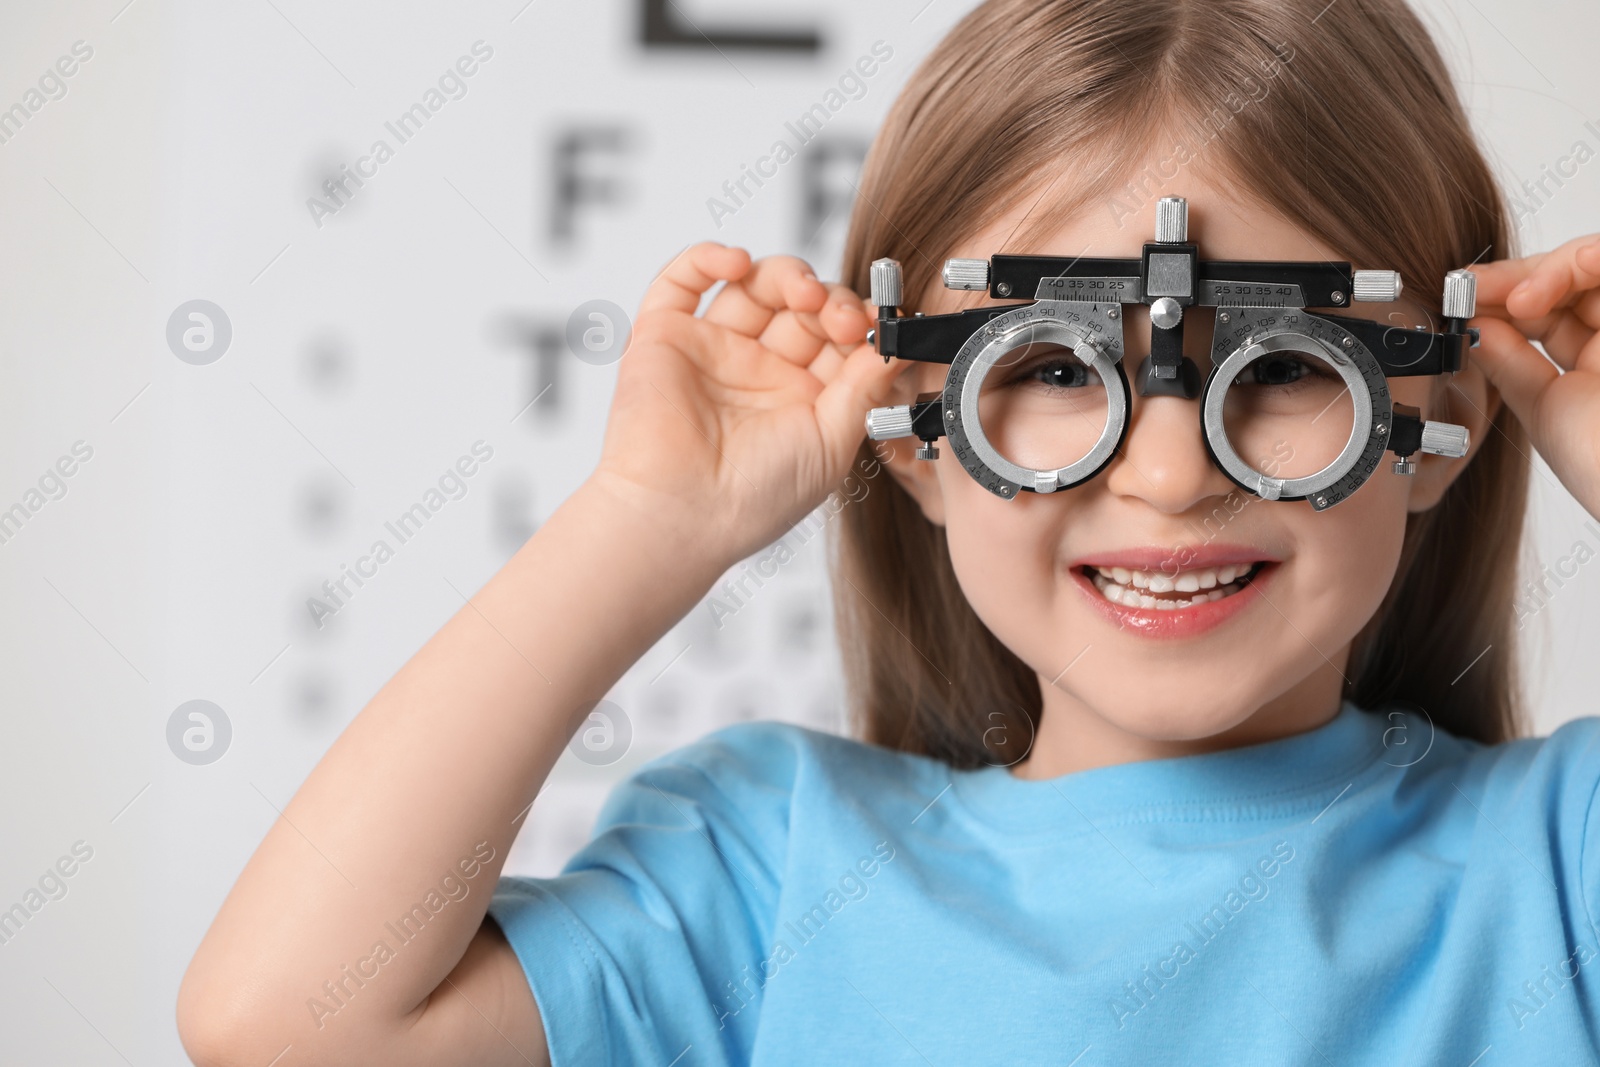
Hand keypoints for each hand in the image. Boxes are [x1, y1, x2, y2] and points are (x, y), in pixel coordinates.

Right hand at [590, 242, 908, 565]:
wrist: (681, 516)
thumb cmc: (752, 500)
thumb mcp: (832, 443)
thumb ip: (865, 388)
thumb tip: (899, 341)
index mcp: (800, 397)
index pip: (837, 337)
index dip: (859, 322)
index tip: (878, 325)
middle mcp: (757, 369)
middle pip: (800, 305)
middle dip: (828, 301)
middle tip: (841, 318)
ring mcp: (711, 349)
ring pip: (753, 284)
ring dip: (785, 274)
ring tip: (801, 293)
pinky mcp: (664, 336)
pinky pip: (682, 280)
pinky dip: (708, 257)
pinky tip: (737, 262)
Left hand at [1468, 235, 1599, 519]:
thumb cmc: (1599, 461)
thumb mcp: (1542, 408)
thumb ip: (1509, 364)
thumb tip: (1472, 326)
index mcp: (1591, 365)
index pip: (1546, 312)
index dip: (1502, 299)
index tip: (1460, 298)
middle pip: (1568, 281)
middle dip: (1516, 278)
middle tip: (1474, 287)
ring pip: (1594, 265)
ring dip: (1550, 270)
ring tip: (1518, 299)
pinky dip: (1589, 262)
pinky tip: (1566, 274)